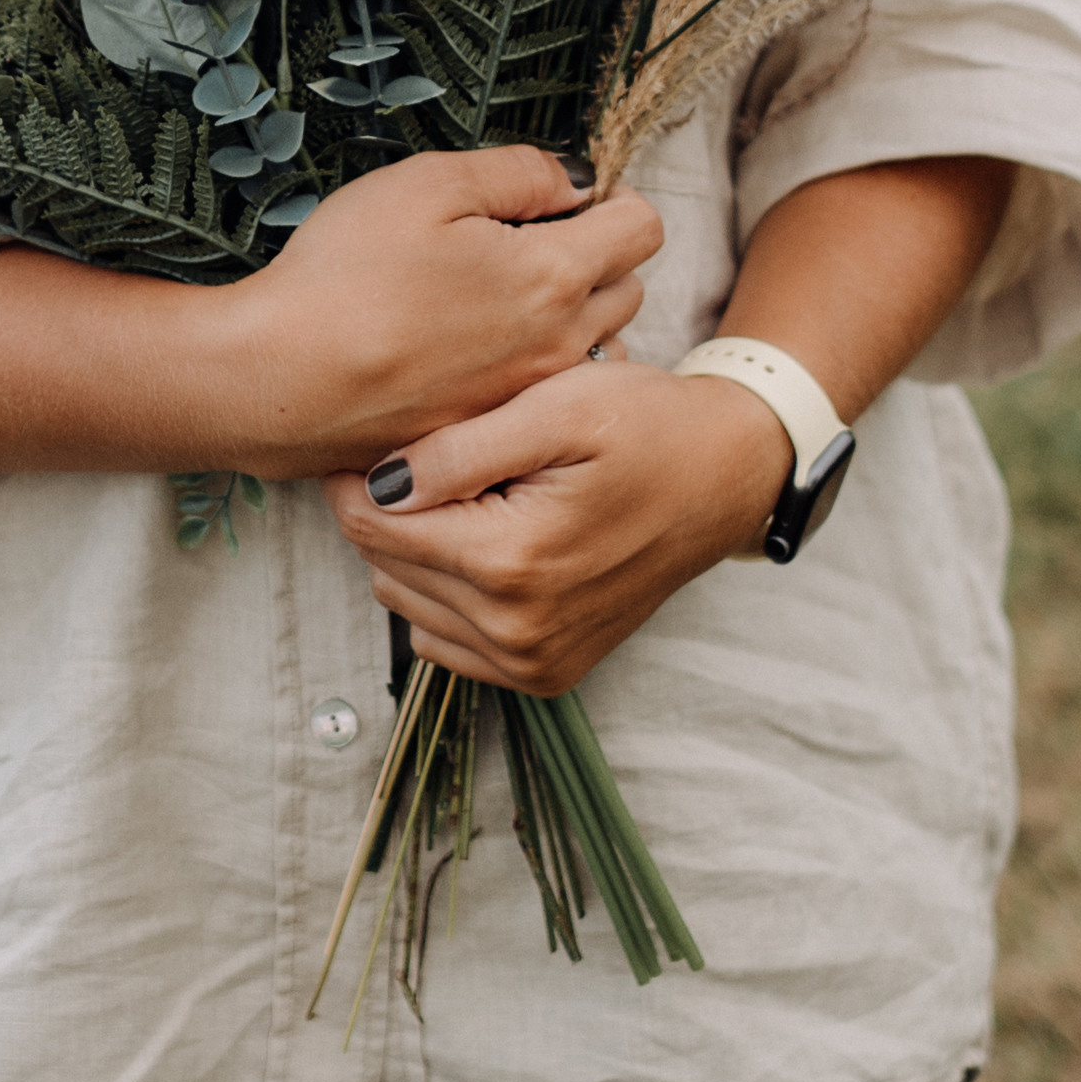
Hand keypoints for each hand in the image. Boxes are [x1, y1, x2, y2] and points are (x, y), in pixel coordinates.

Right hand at [220, 147, 662, 479]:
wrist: (278, 381)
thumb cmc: (343, 275)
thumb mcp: (426, 185)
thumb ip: (517, 172)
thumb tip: (570, 180)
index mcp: (553, 275)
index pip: (644, 227)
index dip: (612, 196)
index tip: (561, 195)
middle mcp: (559, 345)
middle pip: (629, 286)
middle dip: (597, 252)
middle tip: (523, 236)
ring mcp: (527, 396)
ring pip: (595, 343)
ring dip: (572, 309)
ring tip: (499, 292)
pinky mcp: (491, 429)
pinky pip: (546, 387)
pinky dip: (532, 359)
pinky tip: (470, 343)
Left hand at [321, 358, 790, 693]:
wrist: (724, 478)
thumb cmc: (646, 425)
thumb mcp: (557, 408)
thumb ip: (462, 450)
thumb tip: (379, 485)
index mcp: (512, 562)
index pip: (373, 525)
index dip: (356, 474)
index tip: (369, 435)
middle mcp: (517, 630)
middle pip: (382, 564)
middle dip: (390, 509)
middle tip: (436, 457)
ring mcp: (532, 661)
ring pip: (405, 603)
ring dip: (417, 551)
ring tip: (474, 497)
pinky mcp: (545, 673)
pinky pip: (446, 638)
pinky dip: (446, 592)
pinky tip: (489, 541)